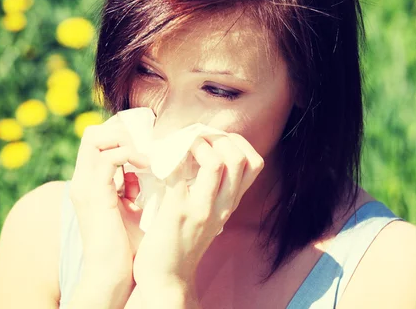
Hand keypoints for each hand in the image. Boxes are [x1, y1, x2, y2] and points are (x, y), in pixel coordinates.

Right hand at [68, 114, 148, 303]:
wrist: (112, 274)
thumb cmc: (125, 246)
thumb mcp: (129, 209)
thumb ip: (130, 188)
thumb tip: (142, 172)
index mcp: (89, 184)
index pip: (96, 141)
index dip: (121, 135)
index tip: (147, 142)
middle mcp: (82, 181)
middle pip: (92, 134)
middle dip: (123, 132)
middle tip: (147, 145)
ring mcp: (85, 186)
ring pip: (96, 138)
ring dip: (127, 141)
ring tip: (149, 156)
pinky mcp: (95, 194)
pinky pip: (109, 158)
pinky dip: (131, 156)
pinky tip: (149, 167)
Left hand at [131, 133, 264, 291]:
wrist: (167, 278)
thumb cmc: (181, 242)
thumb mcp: (207, 214)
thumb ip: (210, 189)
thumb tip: (198, 154)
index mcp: (230, 202)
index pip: (255, 163)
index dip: (237, 142)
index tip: (214, 139)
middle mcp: (223, 205)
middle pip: (240, 158)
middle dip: (218, 137)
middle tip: (196, 139)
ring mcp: (202, 208)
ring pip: (216, 162)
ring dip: (197, 144)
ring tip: (181, 147)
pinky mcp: (178, 212)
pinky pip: (179, 173)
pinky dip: (170, 158)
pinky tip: (161, 160)